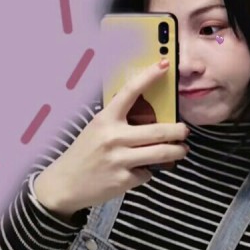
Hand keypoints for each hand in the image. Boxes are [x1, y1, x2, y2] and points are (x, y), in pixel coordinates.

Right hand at [34, 60, 188, 219]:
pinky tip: (140, 170)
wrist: (65, 184)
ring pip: (161, 153)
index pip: (130, 92)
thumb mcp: (97, 129)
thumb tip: (152, 116)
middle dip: (178, 131)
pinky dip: (148, 171)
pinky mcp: (124, 180)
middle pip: (158, 131)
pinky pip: (148, 173)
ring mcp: (119, 160)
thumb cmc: (84, 154)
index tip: (165, 65)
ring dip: (177, 151)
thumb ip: (120, 121)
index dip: (149, 76)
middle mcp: (113, 137)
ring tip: (181, 150)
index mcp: (106, 119)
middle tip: (185, 131)